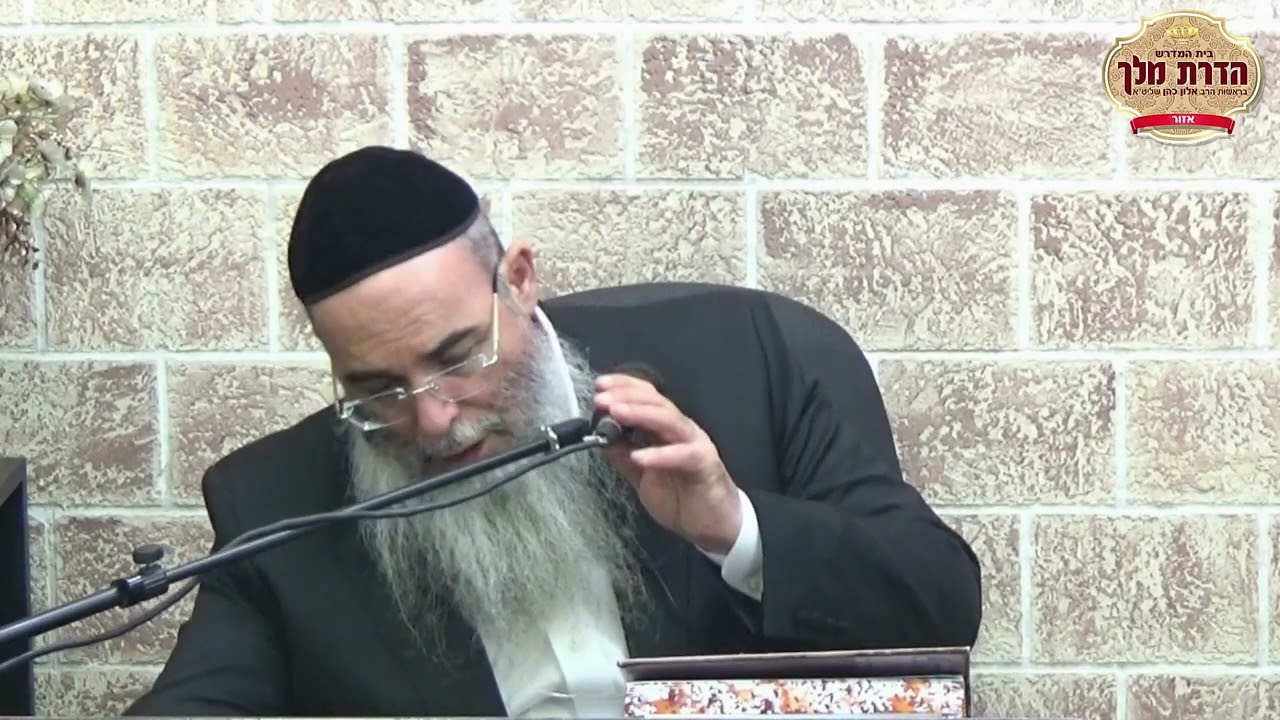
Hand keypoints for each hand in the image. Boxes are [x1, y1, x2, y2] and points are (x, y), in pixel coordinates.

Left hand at [593, 373, 741, 553]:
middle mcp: (681, 431)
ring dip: (641, 414)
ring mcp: (695, 444)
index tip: (600, 385)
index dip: (624, 388)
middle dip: (627, 397)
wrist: (714, 525)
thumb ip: (622, 455)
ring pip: (669, 420)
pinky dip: (659, 454)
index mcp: (666, 430)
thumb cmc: (683, 497)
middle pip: (656, 403)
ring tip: (617, 413)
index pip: (647, 397)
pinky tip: (638, 456)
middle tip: (602, 399)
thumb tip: (599, 436)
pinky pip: (682, 455)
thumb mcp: (641, 476)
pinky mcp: (705, 464)